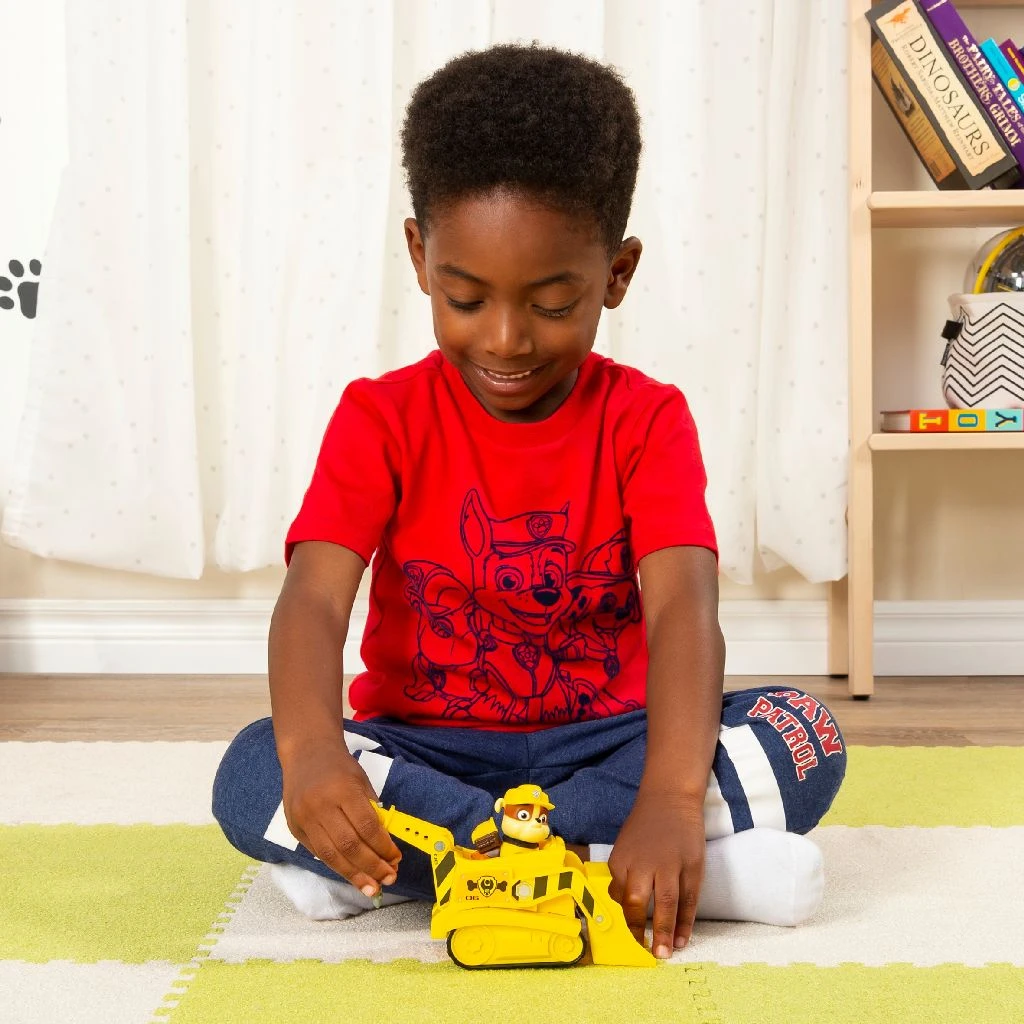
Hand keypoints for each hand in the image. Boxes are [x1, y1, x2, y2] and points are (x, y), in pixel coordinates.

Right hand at [280, 739, 401, 896]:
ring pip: (331, 855)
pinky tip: (352, 874)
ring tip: (371, 888)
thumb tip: (385, 847)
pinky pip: (318, 852)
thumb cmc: (339, 766)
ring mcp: (304, 818)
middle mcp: (321, 806)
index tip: (396, 859)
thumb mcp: (361, 781)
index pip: (366, 826)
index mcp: (342, 790)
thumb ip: (371, 811)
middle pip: (348, 845)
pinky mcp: (295, 827)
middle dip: (371, 866)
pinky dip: (337, 865)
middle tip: (388, 879)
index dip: (383, 847)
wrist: (306, 753)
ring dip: (354, 874)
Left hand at [607, 789, 705, 957]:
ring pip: (665, 903)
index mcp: (621, 860)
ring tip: (664, 954)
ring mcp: (669, 864)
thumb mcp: (624, 847)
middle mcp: (643, 863)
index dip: (623, 921)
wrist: (669, 797)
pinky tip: (682, 938)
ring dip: (664, 931)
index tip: (628, 942)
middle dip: (639, 930)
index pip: (618, 897)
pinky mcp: (691, 865)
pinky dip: (685, 921)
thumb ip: (622, 875)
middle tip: (645, 953)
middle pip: (637, 901)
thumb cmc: (644, 826)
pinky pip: (688, 899)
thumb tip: (621, 906)